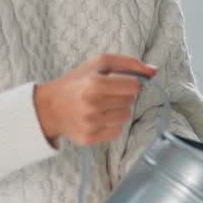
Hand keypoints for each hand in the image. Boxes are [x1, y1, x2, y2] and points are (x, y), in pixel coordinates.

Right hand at [33, 54, 155, 145]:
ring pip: (125, 117)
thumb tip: (153, 71)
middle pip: (130, 101)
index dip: (129, 83)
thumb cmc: (75, 82)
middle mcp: (93, 105)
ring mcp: (91, 124)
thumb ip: (127, 63)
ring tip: (102, 105)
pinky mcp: (89, 138)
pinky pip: (116, 131)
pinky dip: (111, 124)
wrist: (49, 107)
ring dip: (118, 110)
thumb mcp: (97, 64)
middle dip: (122, 96)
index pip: (134, 86)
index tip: (118, 82)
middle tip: (106, 94)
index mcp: (95, 84)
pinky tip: (98, 118)